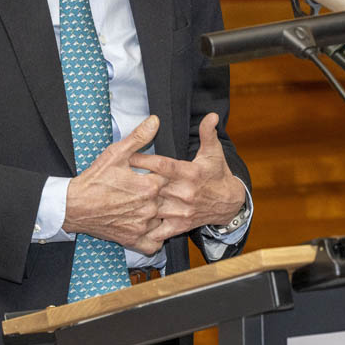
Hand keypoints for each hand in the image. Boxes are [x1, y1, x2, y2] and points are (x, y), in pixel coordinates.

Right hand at [63, 116, 168, 254]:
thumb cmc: (95, 179)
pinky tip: (148, 227)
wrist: (74, 205)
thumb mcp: (116, 153)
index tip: (160, 174)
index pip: (171, 178)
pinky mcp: (133, 239)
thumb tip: (155, 121)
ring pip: (164, 221)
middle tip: (155, 191)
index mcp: (149, 186)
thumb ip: (139, 137)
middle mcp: (149, 208)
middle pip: (170, 201)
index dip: (167, 175)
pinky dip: (154, 237)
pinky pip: (154, 243)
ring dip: (161, 215)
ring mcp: (142, 226)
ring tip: (151, 207)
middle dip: (166, 195)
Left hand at [128, 113, 246, 243]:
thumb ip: (208, 133)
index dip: (144, 160)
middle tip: (115, 177)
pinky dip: (146, 229)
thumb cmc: (217, 174)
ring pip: (154, 208)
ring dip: (137, 205)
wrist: (229, 203)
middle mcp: (185, 193)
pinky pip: (160, 230)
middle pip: (155, 186)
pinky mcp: (180, 225)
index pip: (163, 165)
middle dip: (135, 182)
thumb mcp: (214, 152)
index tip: (128, 155)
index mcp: (190, 173)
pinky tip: (130, 224)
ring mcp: (182, 211)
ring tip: (117, 200)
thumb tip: (211, 114)